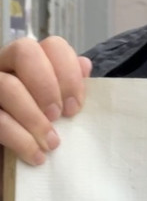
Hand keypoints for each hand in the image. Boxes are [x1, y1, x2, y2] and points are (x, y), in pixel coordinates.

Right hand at [0, 36, 90, 164]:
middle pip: (24, 51)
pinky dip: (20, 139)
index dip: (69, 73)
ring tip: (52, 143)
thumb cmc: (38, 123)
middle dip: (47, 85)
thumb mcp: (56, 104)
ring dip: (34, 118)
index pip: (53, 45)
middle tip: (58, 116)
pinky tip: (36, 155)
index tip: (75, 107)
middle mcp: (4, 64)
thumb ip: (68, 84)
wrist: (12, 150)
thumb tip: (85, 65)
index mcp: (31, 59)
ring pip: (7, 86)